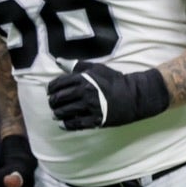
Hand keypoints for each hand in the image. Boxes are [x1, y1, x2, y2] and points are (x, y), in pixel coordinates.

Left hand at [46, 60, 170, 131]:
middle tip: (53, 104)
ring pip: (64, 112)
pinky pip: (75, 124)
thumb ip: (77, 65)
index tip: (51, 92)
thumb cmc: (115, 81)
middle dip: (53, 102)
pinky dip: (66, 125)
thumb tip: (59, 62)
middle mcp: (84, 93)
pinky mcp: (95, 120)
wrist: (134, 96)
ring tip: (57, 114)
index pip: (58, 84)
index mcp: (83, 79)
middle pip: (59, 99)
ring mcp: (90, 107)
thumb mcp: (97, 68)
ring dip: (57, 113)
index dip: (51, 89)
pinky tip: (63, 124)